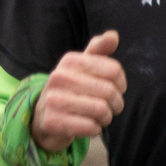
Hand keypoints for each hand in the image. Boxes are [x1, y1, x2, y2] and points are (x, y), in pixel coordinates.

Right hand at [31, 31, 125, 151]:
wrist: (43, 114)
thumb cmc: (71, 88)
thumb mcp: (83, 66)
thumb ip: (99, 49)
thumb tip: (114, 35)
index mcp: (70, 60)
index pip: (114, 70)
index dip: (121, 83)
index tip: (116, 88)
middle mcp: (60, 77)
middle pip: (109, 91)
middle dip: (116, 104)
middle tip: (111, 107)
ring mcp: (54, 99)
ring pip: (101, 110)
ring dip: (106, 117)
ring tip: (100, 117)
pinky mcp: (53, 121)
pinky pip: (90, 127)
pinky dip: (95, 129)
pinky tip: (89, 125)